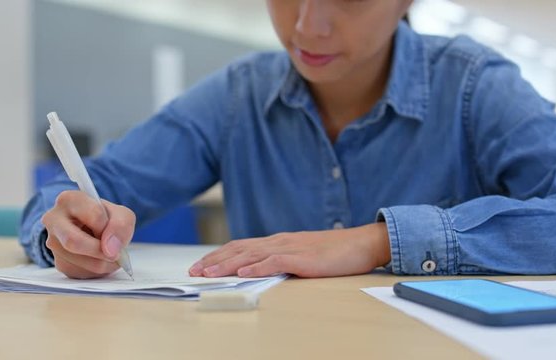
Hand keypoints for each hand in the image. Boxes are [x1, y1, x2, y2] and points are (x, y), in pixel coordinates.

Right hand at [41, 190, 135, 278]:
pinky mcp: (58, 262)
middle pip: (74, 241)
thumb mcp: (121, 215)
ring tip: (108, 254)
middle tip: (114, 254)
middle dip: (100, 251)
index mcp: (69, 199)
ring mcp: (52, 242)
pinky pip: (79, 273)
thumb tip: (110, 250)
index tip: (112, 231)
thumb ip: (121, 226)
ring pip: (78, 261)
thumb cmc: (106, 219)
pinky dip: (96, 271)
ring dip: (102, 263)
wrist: (95, 231)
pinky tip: (99, 260)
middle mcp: (53, 219)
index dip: (109, 227)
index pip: (94, 215)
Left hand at [189, 223, 390, 277]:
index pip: (241, 246)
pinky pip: (275, 262)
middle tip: (194, 271)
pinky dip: (256, 266)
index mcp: (278, 241)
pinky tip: (242, 272)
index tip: (200, 265)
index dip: (218, 255)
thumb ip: (281, 260)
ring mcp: (291, 248)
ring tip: (208, 273)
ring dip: (227, 264)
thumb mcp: (302, 255)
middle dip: (214, 260)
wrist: (361, 243)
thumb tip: (259, 270)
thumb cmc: (334, 252)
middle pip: (239, 248)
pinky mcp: (303, 258)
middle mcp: (280, 241)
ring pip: (252, 254)